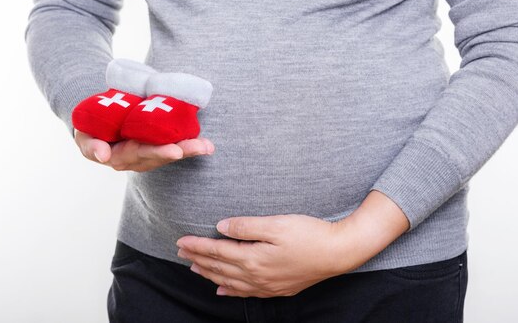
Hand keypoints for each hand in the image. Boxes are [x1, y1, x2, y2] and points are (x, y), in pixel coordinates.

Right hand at [74, 129, 214, 171]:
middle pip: (162, 155)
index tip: (175, 151)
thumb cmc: (89, 131)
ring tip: (208, 146)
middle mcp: (139, 158)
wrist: (94, 124)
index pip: (142, 154)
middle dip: (183, 151)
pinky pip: (174, 145)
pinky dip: (190, 145)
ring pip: (171, 152)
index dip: (159, 151)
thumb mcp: (84, 137)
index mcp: (122, 157)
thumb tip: (103, 155)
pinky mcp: (156, 144)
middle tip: (200, 147)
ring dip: (190, 149)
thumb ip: (91, 147)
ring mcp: (148, 153)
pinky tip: (206, 145)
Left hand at [175, 214, 348, 297]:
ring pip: (229, 282)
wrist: (338, 253)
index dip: (197, 246)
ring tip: (194, 268)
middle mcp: (256, 276)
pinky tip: (222, 290)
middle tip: (180, 252)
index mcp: (253, 258)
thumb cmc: (309, 234)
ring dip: (210, 274)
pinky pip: (246, 293)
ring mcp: (267, 285)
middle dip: (198, 259)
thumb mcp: (276, 224)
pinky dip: (230, 291)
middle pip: (220, 268)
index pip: (217, 252)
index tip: (181, 240)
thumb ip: (246, 226)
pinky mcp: (277, 289)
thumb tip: (221, 227)